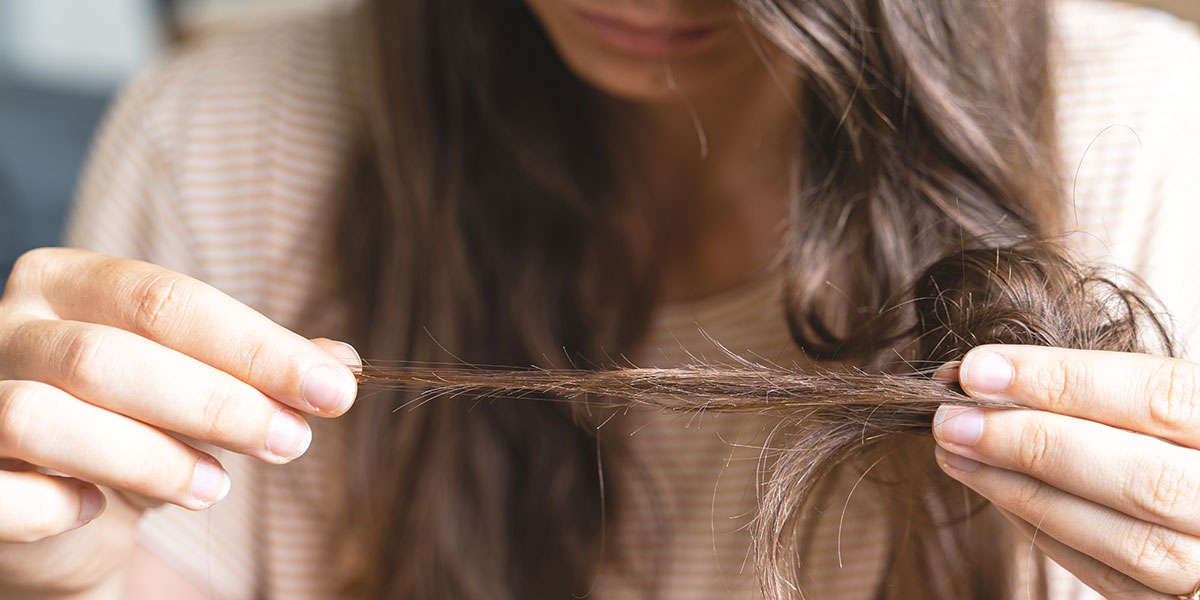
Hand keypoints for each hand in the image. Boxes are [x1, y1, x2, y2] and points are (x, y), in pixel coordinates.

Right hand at [0, 248, 358, 593]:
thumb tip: (341, 365)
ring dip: (148, 457)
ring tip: (217, 488)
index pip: (166, 300)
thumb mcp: (200, 389)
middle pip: (110, 355)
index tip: (334, 391)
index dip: (256, 348)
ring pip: (45, 416)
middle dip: (217, 402)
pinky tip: (99, 510)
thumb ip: (259, 371)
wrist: (50, 510)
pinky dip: (51, 505)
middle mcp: (7, 327)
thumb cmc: (132, 428)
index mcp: (68, 282)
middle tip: (292, 442)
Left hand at [933, 344, 1199, 597]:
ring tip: (956, 453)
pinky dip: (1048, 532)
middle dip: (1032, 445)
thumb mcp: (1168, 403)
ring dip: (1025, 493)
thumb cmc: (1178, 435)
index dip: (1064, 381)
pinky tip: (998, 492)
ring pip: (1128, 542)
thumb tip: (987, 377)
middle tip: (950, 419)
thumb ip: (1103, 391)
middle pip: (1141, 478)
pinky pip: (1116, 578)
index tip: (976, 369)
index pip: (1159, 397)